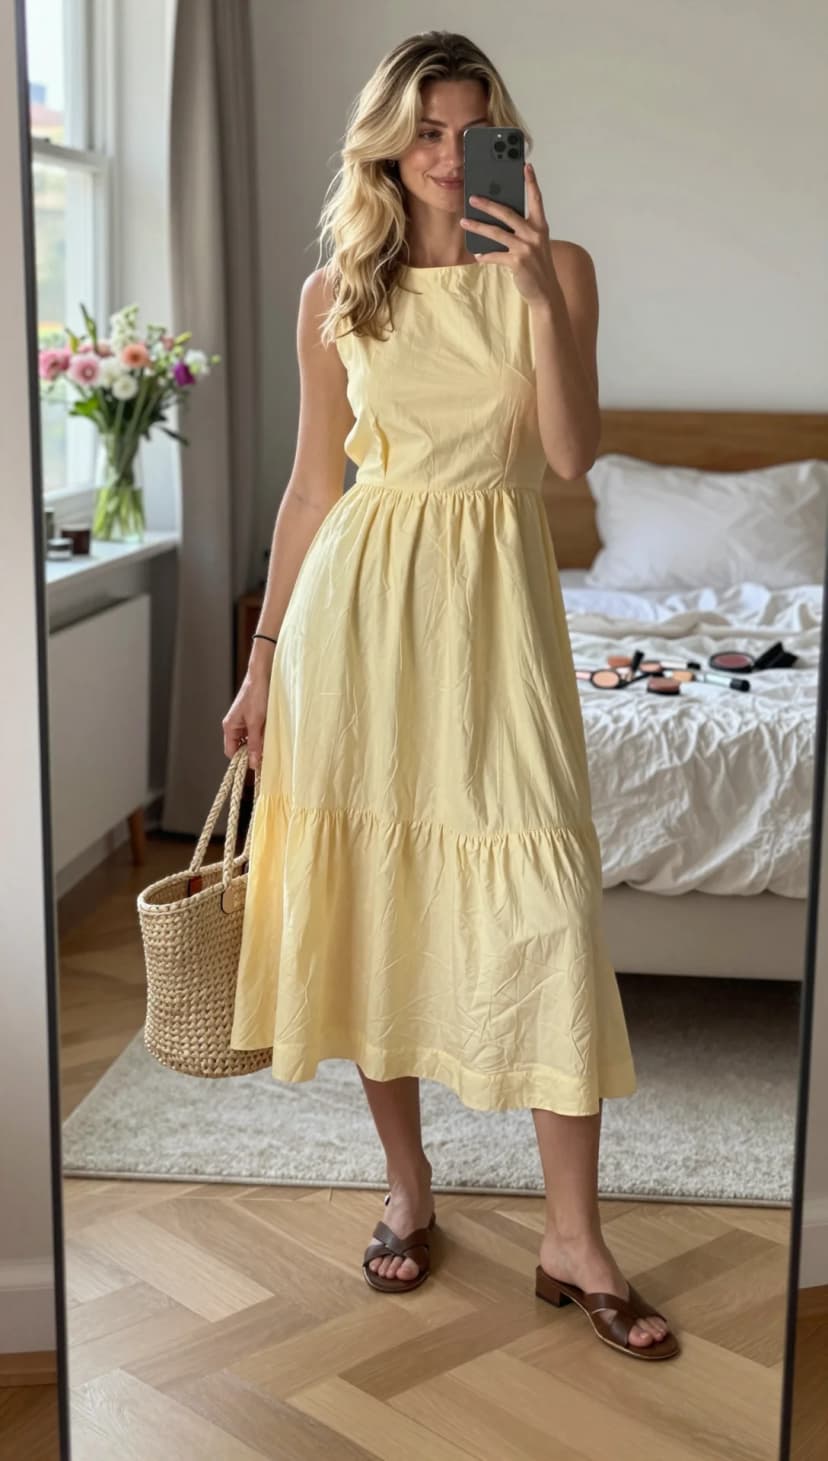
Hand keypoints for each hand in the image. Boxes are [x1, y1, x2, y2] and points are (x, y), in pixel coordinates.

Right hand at [222, 675, 267, 769]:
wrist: (264, 675)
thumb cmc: (256, 696)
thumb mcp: (256, 723)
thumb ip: (254, 744)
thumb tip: (253, 763)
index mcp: (230, 727)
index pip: (231, 752)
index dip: (242, 760)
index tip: (256, 766)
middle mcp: (234, 725)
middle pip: (240, 747)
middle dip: (252, 752)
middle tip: (266, 757)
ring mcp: (244, 721)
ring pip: (249, 740)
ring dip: (259, 744)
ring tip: (269, 744)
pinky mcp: (253, 717)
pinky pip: (256, 732)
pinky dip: (263, 736)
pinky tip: (271, 735)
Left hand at [460, 162, 557, 304]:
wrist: (545, 291)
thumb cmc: (538, 266)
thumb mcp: (535, 244)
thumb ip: (522, 231)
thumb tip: (498, 221)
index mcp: (540, 226)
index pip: (536, 199)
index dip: (531, 182)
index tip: (526, 166)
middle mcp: (534, 234)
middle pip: (507, 213)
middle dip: (488, 204)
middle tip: (473, 198)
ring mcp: (525, 248)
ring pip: (496, 233)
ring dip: (478, 227)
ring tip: (464, 222)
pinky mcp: (517, 262)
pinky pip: (495, 255)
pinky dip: (485, 255)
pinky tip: (477, 255)